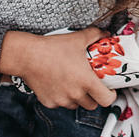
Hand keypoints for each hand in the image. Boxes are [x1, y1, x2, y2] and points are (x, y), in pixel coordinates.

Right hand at [0, 28, 115, 109]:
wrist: (28, 56)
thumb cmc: (52, 48)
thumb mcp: (78, 38)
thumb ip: (95, 35)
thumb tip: (105, 33)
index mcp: (86, 81)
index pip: (106, 100)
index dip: (110, 95)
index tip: (109, 89)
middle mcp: (75, 94)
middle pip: (92, 105)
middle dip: (94, 96)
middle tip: (91, 84)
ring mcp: (61, 100)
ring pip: (76, 105)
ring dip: (78, 97)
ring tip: (74, 82)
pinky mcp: (49, 102)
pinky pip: (61, 103)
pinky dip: (63, 97)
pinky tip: (59, 83)